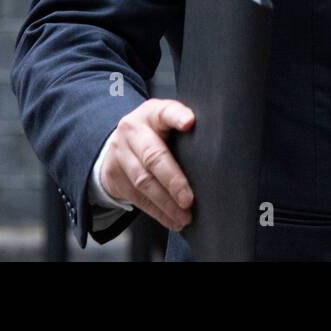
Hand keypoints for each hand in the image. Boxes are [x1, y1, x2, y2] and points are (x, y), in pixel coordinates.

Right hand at [99, 98, 195, 231]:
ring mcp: (120, 153)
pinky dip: (157, 212)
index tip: (190, 123)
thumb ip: (184, 130)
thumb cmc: (154, 132)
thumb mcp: (166, 122)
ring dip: (166, 203)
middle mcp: (133, 131)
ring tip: (184, 216)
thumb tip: (215, 148)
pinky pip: (137, 197)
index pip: (165, 111)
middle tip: (188, 199)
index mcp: (152, 113)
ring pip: (143, 181)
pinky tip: (171, 219)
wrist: (117, 143)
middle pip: (153, 156)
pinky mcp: (114, 176)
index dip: (177, 116)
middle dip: (173, 180)